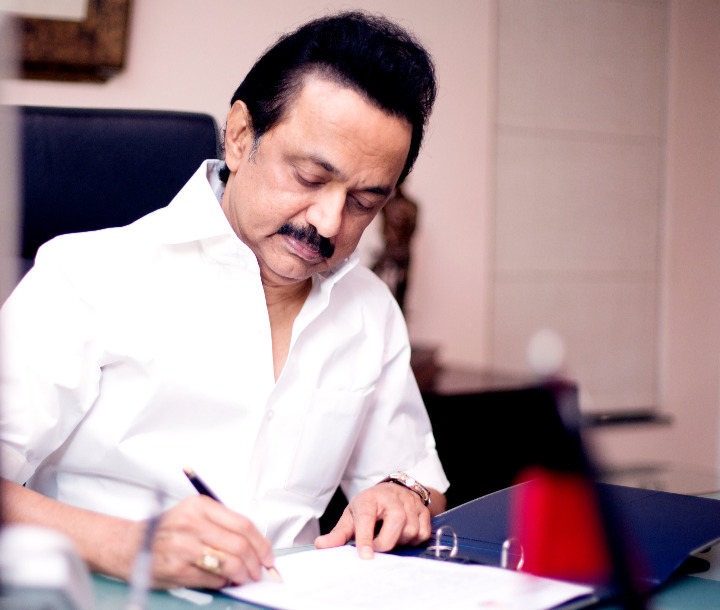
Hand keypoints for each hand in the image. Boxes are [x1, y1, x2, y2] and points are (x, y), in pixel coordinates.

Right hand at [145, 495, 273, 588]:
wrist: (129, 545)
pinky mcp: (177, 569)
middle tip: (259, 570)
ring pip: (229, 563)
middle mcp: (192, 524)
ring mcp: (184, 547)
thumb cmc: (166, 531)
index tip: (267, 554)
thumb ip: (222, 524)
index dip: (261, 543)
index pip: (243, 524)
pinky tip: (224, 580)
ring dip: (242, 574)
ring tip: (245, 577)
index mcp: (200, 507)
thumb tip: (254, 544)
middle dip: (255, 562)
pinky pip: (212, 578)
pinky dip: (224, 582)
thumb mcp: (193, 514)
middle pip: (239, 544)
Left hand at [314, 482, 430, 558]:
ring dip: (399, 541)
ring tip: (389, 536)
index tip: (365, 556)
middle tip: (376, 547)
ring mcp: (410, 504)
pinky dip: (413, 540)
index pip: (367, 518)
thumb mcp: (352, 516)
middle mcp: (392, 498)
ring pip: (410, 531)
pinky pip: (422, 534)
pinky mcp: (424, 512)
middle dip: (386, 542)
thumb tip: (321, 545)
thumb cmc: (370, 507)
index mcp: (369, 499)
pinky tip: (403, 535)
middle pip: (396, 524)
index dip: (365, 538)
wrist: (393, 491)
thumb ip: (339, 533)